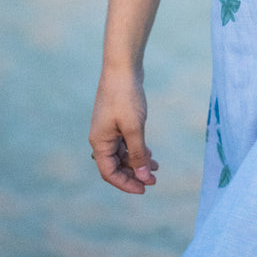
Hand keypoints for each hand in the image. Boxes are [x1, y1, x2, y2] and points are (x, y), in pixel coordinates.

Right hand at [89, 69, 158, 193]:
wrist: (123, 67)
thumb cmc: (125, 97)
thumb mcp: (134, 128)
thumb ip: (138, 154)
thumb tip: (144, 176)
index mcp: (99, 142)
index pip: (109, 173)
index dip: (126, 184)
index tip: (144, 189)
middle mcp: (101, 138)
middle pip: (115, 165)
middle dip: (134, 174)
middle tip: (154, 180)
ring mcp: (109, 129)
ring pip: (122, 154)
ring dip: (138, 162)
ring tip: (156, 168)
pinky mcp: (118, 120)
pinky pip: (126, 142)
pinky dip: (137, 149)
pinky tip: (150, 153)